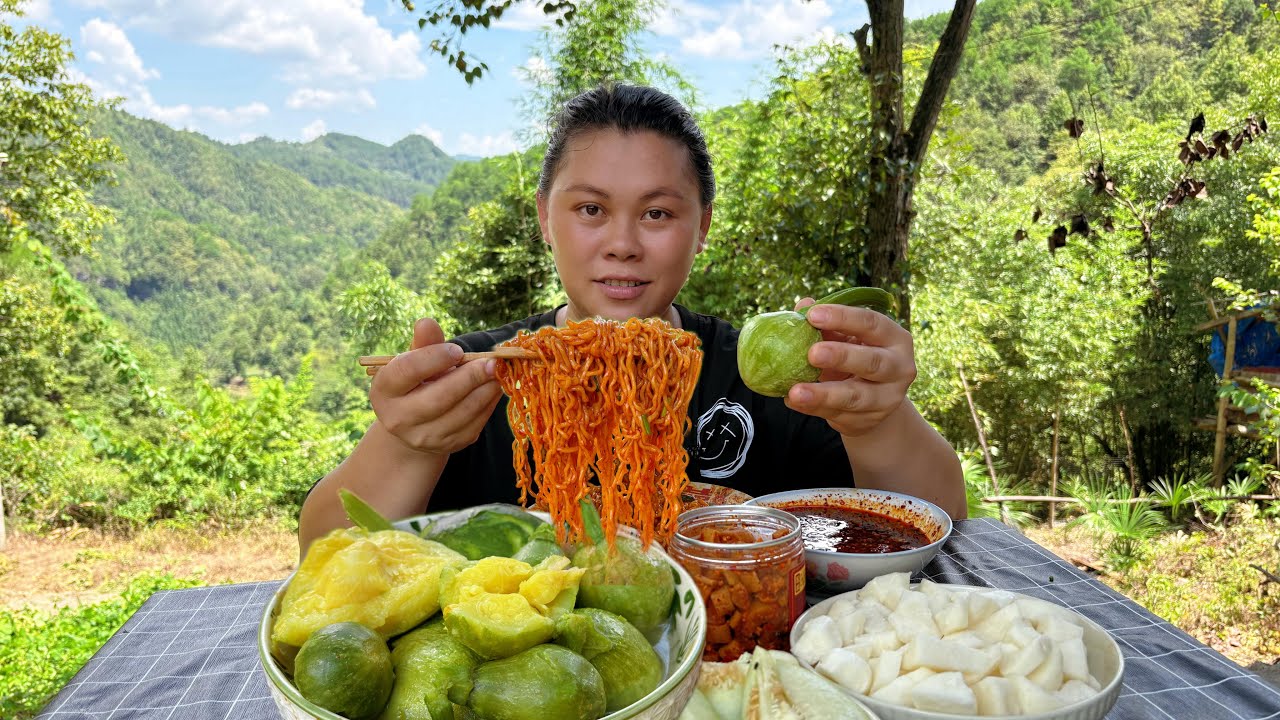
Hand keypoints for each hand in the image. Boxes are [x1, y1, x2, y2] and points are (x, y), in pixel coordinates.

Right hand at [369, 318, 503, 455]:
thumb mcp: (415, 360)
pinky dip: (488, 405)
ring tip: (497, 372)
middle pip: (438, 398)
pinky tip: (494, 388)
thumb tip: (426, 322)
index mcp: (384, 390)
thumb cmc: (416, 381)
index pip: (406, 371)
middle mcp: (398, 419)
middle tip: (491, 362)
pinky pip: (474, 425)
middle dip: (468, 377)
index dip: (433, 358)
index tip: (457, 349)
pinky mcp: (447, 446)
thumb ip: (424, 343)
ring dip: (484, 391)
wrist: (415, 423)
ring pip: (461, 414)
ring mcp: (423, 437)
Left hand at [783, 300, 916, 437]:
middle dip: (841, 357)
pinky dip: (813, 408)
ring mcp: (887, 398)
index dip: (843, 317)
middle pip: (872, 362)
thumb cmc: (857, 356)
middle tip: (812, 353)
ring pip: (856, 397)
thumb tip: (803, 305)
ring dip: (823, 394)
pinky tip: (793, 400)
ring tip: (795, 391)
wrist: (873, 401)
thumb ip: (828, 324)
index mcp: (895, 338)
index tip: (813, 315)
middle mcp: (899, 367)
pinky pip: (838, 414)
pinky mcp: (869, 420)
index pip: (872, 323)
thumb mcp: (847, 338)